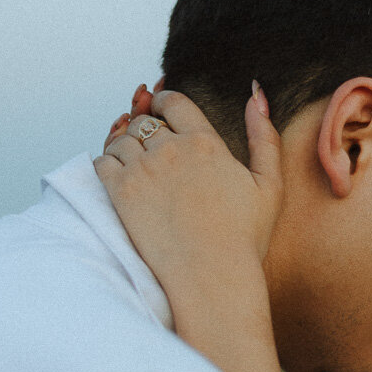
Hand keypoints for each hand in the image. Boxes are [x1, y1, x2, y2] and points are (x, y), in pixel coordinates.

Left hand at [95, 85, 281, 294]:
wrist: (211, 276)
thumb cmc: (243, 239)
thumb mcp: (269, 185)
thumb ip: (265, 137)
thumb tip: (255, 94)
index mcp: (205, 142)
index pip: (174, 102)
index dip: (165, 103)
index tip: (162, 112)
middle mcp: (171, 149)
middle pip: (145, 121)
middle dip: (146, 130)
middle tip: (150, 149)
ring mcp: (143, 169)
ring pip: (121, 139)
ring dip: (125, 147)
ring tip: (135, 166)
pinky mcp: (121, 192)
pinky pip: (102, 161)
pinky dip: (107, 165)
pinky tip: (120, 180)